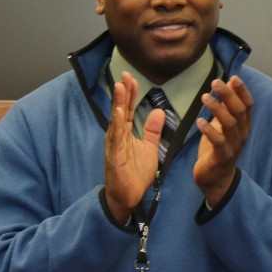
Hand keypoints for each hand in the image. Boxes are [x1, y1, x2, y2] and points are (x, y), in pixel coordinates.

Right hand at [103, 72, 164, 222]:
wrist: (128, 196)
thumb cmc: (135, 174)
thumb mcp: (149, 148)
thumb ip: (152, 130)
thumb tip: (158, 111)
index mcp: (125, 133)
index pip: (127, 109)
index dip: (130, 94)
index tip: (131, 78)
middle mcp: (117, 136)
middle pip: (120, 110)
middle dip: (122, 92)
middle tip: (125, 74)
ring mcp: (114, 145)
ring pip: (116, 120)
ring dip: (117, 103)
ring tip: (119, 86)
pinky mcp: (114, 156)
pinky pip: (116, 137)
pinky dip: (117, 123)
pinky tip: (118, 112)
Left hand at [194, 75, 252, 207]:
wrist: (216, 178)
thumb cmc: (218, 148)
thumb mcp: (223, 124)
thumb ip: (227, 106)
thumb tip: (229, 82)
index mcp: (243, 125)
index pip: (248, 105)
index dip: (242, 91)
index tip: (233, 77)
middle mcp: (242, 134)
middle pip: (239, 111)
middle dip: (228, 95)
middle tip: (215, 82)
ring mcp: (233, 146)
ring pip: (229, 124)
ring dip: (217, 109)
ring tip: (205, 97)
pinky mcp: (222, 157)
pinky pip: (218, 142)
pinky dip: (209, 130)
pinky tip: (199, 121)